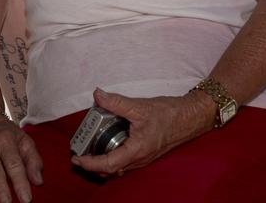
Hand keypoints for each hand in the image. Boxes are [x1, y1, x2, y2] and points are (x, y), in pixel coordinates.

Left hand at [70, 88, 214, 175]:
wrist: (190, 117)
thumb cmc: (169, 114)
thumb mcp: (139, 106)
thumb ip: (116, 102)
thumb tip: (98, 95)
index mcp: (136, 150)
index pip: (108, 164)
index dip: (89, 164)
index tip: (76, 158)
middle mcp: (139, 159)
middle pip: (111, 170)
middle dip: (92, 166)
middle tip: (78, 155)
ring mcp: (143, 158)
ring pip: (118, 167)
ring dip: (102, 163)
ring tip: (89, 151)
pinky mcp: (146, 153)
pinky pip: (125, 161)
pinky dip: (112, 157)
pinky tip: (107, 144)